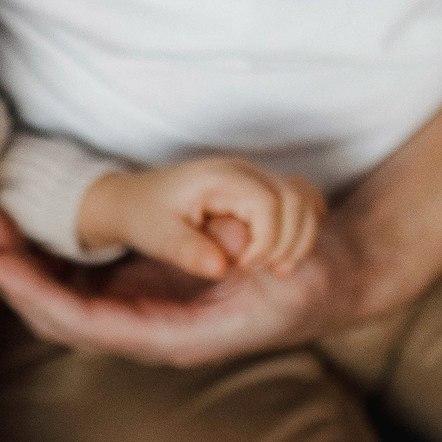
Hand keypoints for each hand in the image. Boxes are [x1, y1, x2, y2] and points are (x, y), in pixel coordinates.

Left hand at [0, 204, 371, 366]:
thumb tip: (216, 255)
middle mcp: (151, 332)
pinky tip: (22, 235)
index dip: (43, 296)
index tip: (1, 267)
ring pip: (65, 304)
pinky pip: (81, 286)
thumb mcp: (285, 274)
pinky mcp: (144, 293)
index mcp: (178, 336)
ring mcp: (144, 314)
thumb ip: (249, 268)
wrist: (329, 285)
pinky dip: (47, 263)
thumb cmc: (309, 282)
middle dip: (19, 280)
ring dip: (26, 268)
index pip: (93, 324)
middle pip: (64, 319)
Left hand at [76, 158, 324, 278]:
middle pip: (296, 199)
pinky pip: (302, 200)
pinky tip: (280, 253)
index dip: (265, 241)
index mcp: (219, 178)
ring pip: (306, 198)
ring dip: (299, 237)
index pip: (268, 204)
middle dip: (286, 242)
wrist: (136, 200)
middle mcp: (244, 171)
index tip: (242, 267)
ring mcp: (256, 177)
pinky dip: (302, 227)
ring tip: (274, 267)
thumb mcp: (158, 237)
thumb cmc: (145, 216)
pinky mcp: (262, 189)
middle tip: (259, 270)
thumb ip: (187, 251)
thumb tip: (220, 268)